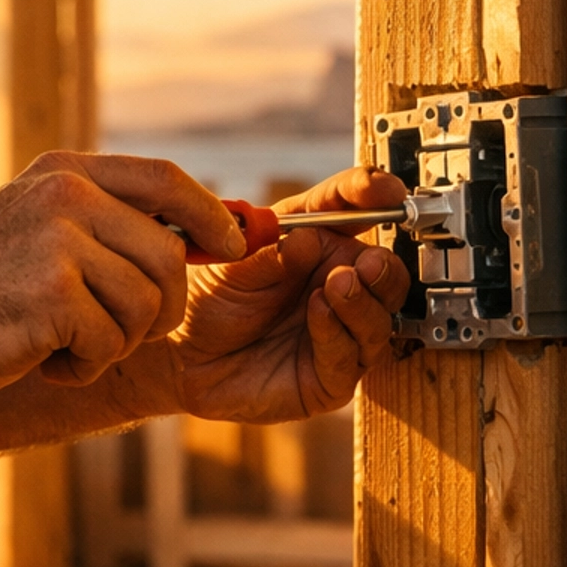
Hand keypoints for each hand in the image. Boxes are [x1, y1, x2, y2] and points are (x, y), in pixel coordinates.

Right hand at [0, 151, 247, 405]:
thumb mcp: (35, 233)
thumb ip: (106, 224)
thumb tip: (212, 234)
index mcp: (62, 171)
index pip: (167, 178)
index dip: (214, 215)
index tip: (238, 245)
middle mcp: (63, 194)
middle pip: (170, 255)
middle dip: (156, 310)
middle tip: (106, 335)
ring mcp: (57, 241)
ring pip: (148, 305)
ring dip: (113, 344)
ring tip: (56, 344)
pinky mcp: (52, 294)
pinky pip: (111, 343)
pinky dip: (82, 368)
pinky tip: (39, 360)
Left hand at [136, 164, 411, 423]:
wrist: (182, 355)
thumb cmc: (208, 300)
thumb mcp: (229, 266)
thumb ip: (268, 255)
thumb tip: (306, 240)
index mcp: (316, 243)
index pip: (352, 212)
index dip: (372, 197)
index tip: (384, 191)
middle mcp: (335, 283)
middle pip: (384, 271)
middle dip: (382, 265)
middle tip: (368, 262)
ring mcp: (338, 330)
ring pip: (379, 316)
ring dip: (364, 300)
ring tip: (338, 285)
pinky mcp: (330, 375)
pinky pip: (351, 356)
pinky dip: (339, 333)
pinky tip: (320, 313)